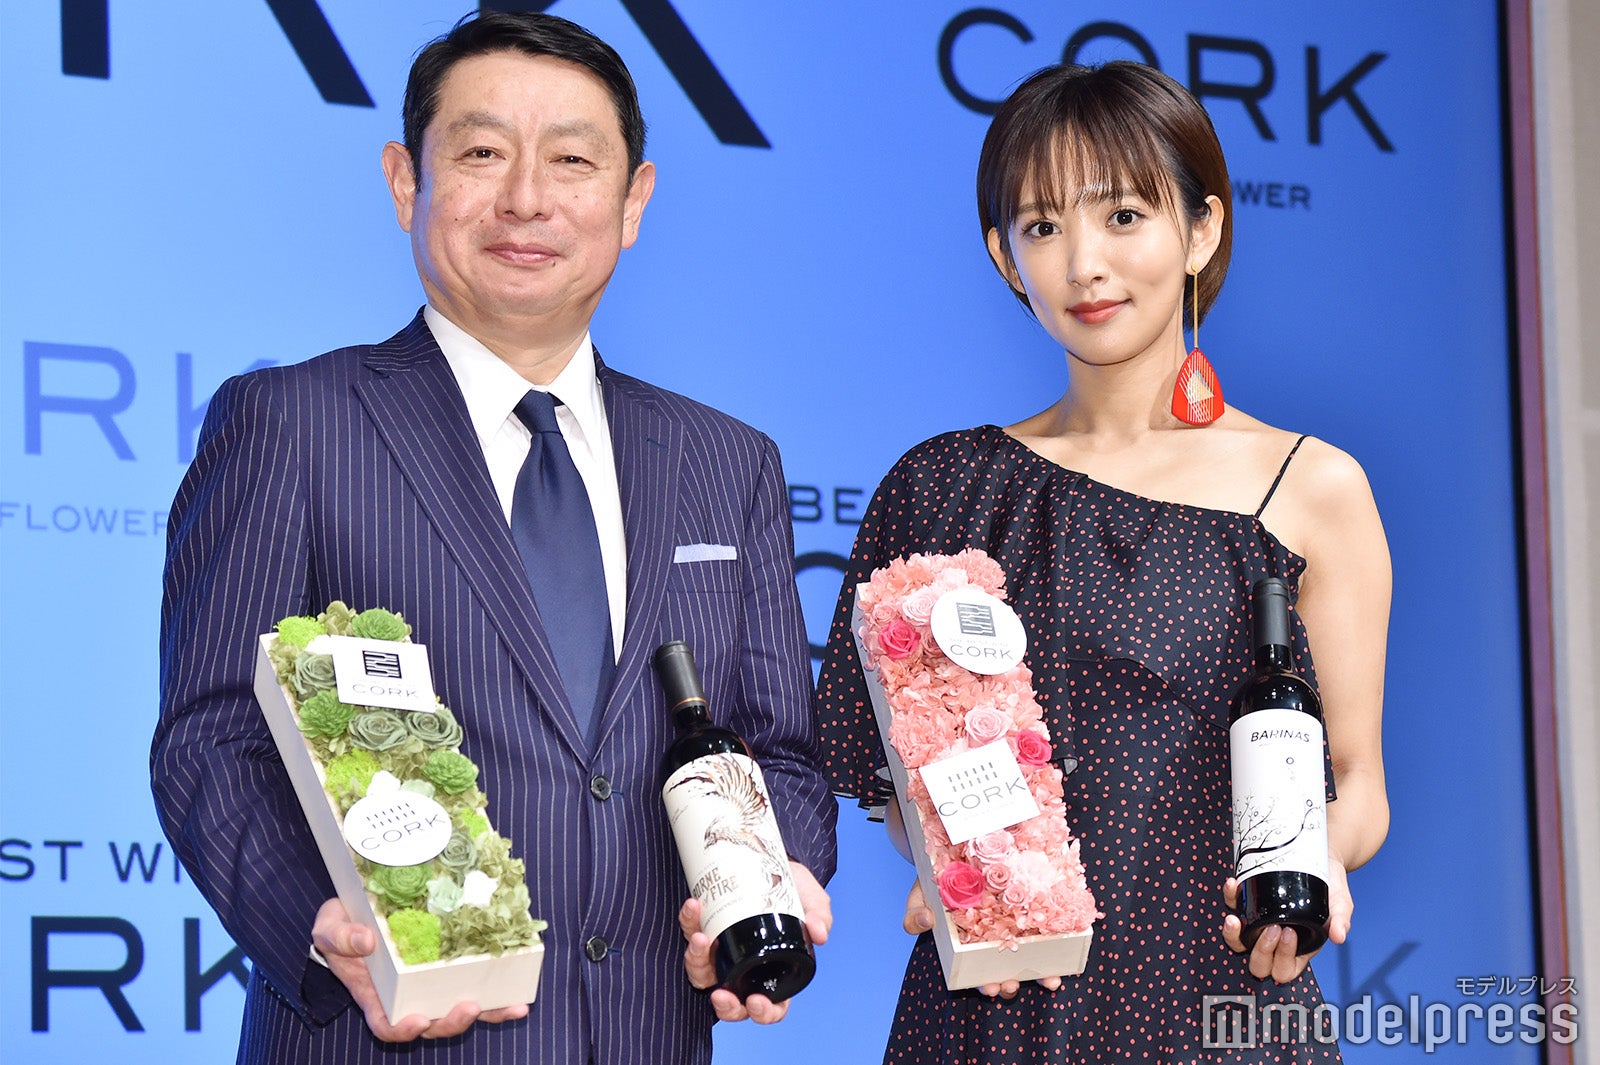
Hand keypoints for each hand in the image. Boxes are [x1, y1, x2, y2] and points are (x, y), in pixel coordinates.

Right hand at [312, 897, 527, 1040]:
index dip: (403, 1029)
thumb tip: (366, 942)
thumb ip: (340, 937)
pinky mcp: (454, 964)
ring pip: (461, 1008)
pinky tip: (522, 984)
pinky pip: (477, 981)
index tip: (419, 1020)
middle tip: (470, 1006)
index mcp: (376, 995)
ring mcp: (432, 983)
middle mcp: (407, 996)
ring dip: (489, 1013)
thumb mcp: (328, 927)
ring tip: (513, 1008)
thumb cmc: (341, 924)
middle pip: (433, 1024)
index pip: (387, 1026)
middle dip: (453, 1022)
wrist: (361, 908)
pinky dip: (499, 987)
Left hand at [680, 862, 831, 1023]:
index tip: (755, 1001)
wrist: (771, 859)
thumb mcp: (813, 902)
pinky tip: (694, 906)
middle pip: (732, 1002)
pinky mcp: (703, 929)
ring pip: (702, 974)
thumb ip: (820, 917)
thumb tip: (819, 934)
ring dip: (696, 961)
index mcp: (774, 973)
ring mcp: (720, 953)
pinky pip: (689, 934)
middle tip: (720, 994)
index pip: (771, 1007)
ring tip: (700, 937)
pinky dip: (688, 922)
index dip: (763, 1012)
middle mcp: (744, 969)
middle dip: (724, 1005)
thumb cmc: (794, 890)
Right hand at [901, 879, 1060, 999]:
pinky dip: (1058, 940)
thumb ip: (915, 914)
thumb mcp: (919, 897)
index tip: (993, 988)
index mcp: (968, 945)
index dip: (988, 983)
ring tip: (1049, 980)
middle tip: (1015, 984)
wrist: (953, 849)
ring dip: (1041, 972)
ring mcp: (1013, 926)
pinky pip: (1046, 928)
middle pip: (1006, 969)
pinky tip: (1068, 947)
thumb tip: (925, 921)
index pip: (980, 972)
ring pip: (1030, 956)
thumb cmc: (935, 883)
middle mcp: (993, 940)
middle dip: (1012, 982)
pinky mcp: (1030, 908)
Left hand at [1222, 855, 1351, 983]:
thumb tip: (1339, 936)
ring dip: (1232, 934)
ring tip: (1236, 919)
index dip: (1283, 958)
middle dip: (1261, 950)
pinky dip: (1230, 897)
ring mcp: (1259, 923)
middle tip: (1272, 927)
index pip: (1285, 969)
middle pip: (1258, 963)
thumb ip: (1340, 920)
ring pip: (1237, 941)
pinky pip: (1232, 906)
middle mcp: (1276, 940)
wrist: (1320, 859)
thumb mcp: (1340, 904)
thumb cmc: (1330, 887)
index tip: (1289, 933)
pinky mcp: (1249, 903)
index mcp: (1299, 948)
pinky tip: (1234, 885)